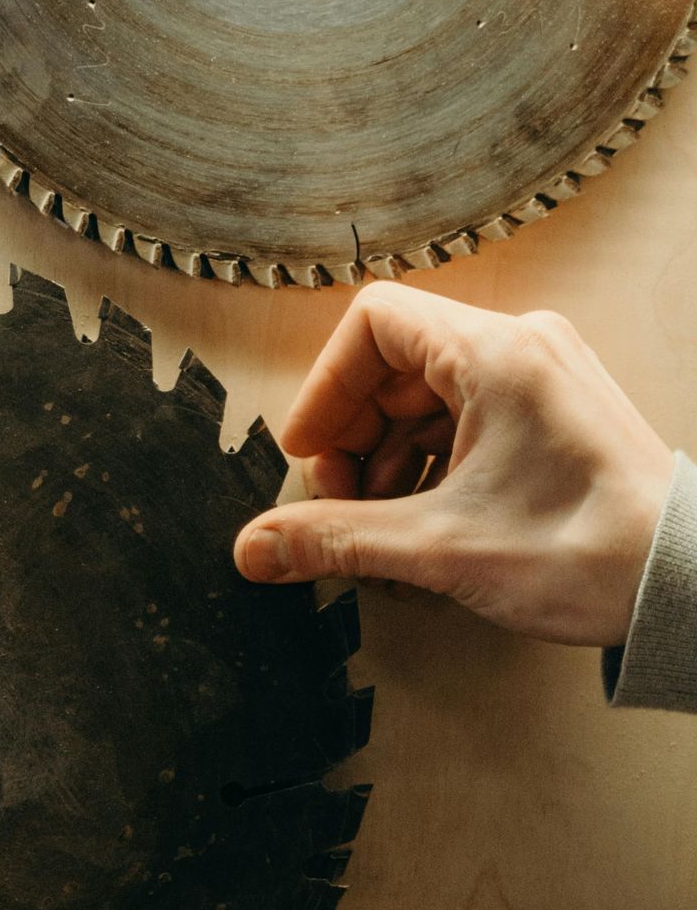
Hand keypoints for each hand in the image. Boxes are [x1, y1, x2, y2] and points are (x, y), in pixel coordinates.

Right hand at [232, 287, 672, 646]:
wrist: (685, 585)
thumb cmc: (589, 551)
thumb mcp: (439, 549)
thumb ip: (335, 540)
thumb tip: (255, 547)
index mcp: (495, 355)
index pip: (373, 324)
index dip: (325, 389)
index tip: (310, 453)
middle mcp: (522, 348)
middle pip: (395, 364)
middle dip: (354, 437)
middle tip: (341, 506)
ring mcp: (544, 377)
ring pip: (430, 395)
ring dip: (389, 458)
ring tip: (384, 528)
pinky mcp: (556, 412)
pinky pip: (469, 416)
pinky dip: (432, 462)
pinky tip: (425, 522)